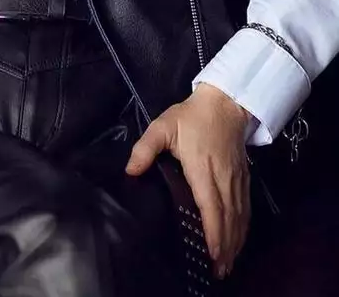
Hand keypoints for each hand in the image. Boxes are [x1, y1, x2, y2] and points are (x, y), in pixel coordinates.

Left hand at [124, 83, 251, 279]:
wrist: (225, 103)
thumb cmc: (191, 117)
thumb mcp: (163, 126)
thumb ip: (145, 148)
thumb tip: (130, 171)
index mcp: (203, 169)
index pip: (211, 207)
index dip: (213, 233)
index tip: (211, 254)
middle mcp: (223, 179)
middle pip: (227, 219)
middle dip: (224, 247)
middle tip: (218, 271)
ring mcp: (236, 180)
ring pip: (239, 217)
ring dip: (235, 242)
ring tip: (227, 264)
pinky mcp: (244, 178)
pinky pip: (245, 208)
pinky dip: (242, 228)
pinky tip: (237, 240)